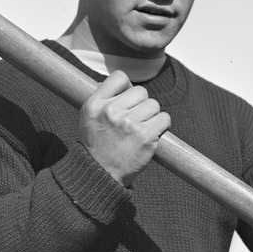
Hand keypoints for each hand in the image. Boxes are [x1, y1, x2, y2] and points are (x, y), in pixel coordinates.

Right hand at [80, 70, 170, 186]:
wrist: (101, 174)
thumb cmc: (97, 144)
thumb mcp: (88, 117)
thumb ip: (103, 98)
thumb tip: (123, 83)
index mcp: (95, 104)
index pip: (119, 77)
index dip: (127, 87)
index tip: (126, 100)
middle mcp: (111, 111)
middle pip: (141, 91)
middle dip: (140, 104)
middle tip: (133, 120)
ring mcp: (129, 124)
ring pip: (154, 104)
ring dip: (151, 116)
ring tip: (140, 129)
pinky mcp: (146, 137)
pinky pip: (164, 118)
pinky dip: (162, 126)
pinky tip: (151, 134)